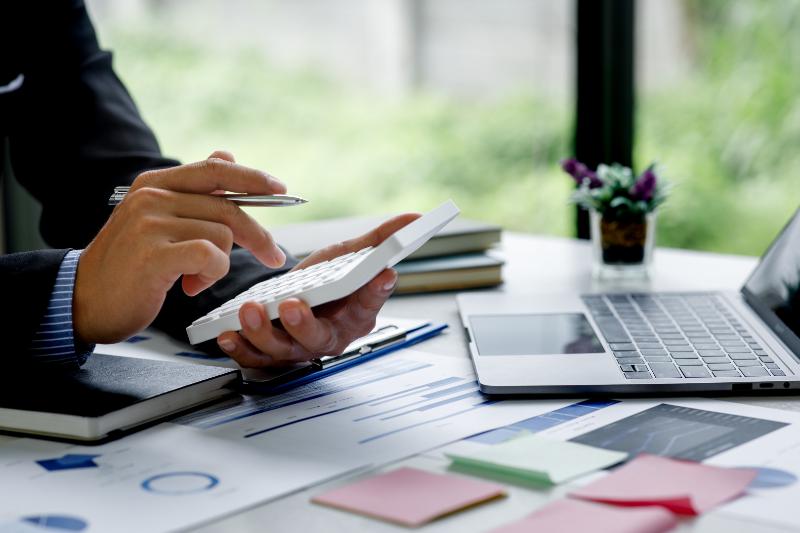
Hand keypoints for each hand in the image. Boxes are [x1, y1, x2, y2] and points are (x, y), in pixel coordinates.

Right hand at [73, 151, 286, 343]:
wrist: (85, 300)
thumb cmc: (130, 265)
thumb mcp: (158, 220)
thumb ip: (192, 191)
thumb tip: (226, 154)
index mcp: (154, 184)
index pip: (215, 169)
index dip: (252, 177)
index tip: (281, 190)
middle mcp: (152, 197)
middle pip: (229, 208)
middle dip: (258, 236)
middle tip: (273, 256)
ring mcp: (150, 223)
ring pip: (223, 235)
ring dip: (220, 264)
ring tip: (195, 277)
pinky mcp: (153, 253)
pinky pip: (211, 256)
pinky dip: (212, 274)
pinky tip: (191, 285)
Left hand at [216, 213, 420, 366]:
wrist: (298, 296)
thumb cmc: (329, 279)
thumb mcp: (352, 253)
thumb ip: (382, 238)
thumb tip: (416, 217)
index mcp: (358, 314)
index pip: (370, 303)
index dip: (376, 291)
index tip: (382, 274)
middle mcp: (330, 337)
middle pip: (320, 338)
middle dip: (305, 324)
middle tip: (294, 305)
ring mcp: (299, 348)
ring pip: (283, 350)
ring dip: (264, 333)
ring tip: (250, 310)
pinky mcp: (270, 353)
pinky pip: (255, 358)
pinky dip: (239, 348)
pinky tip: (227, 334)